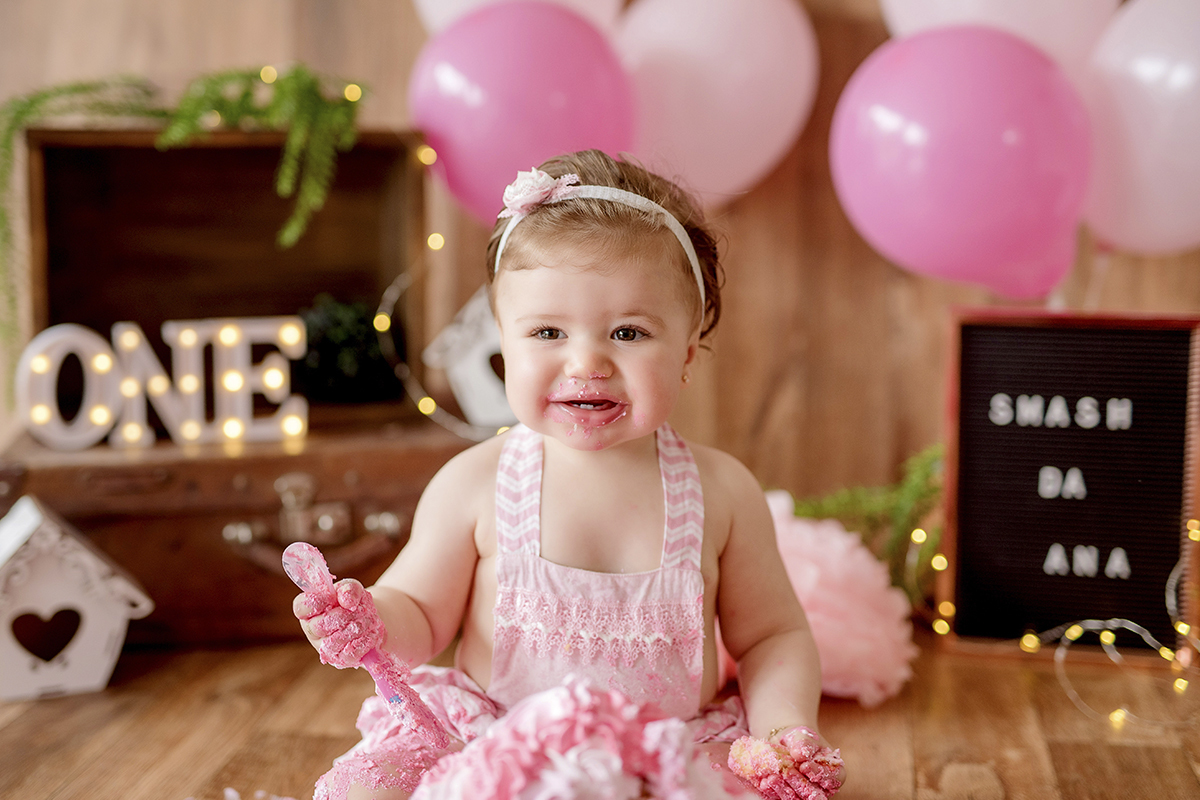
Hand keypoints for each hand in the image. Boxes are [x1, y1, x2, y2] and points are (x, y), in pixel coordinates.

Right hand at [292, 578, 384, 668]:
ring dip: (355, 629)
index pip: (300, 608)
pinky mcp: (341, 660)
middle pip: (318, 627)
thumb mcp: (353, 588)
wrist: (371, 619)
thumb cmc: (355, 602)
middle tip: (359, 610)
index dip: (317, 601)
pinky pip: (349, 655)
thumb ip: (348, 589)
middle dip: (342, 616)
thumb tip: (347, 600)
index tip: (333, 597)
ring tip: (368, 620)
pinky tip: (371, 633)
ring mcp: (326, 648)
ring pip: (334, 642)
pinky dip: (363, 642)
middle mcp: (313, 631)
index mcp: (310, 611)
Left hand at [728, 726, 843, 799]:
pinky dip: (773, 791)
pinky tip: (765, 783)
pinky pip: (783, 798)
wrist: (786, 744)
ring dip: (784, 790)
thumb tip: (799, 754)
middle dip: (799, 783)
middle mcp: (822, 788)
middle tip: (787, 772)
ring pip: (798, 798)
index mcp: (834, 772)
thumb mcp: (803, 736)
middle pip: (815, 792)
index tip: (804, 766)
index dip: (819, 774)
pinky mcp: (790, 796)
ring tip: (772, 777)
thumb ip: (804, 744)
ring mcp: (806, 795)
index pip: (833, 778)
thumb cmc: (800, 739)